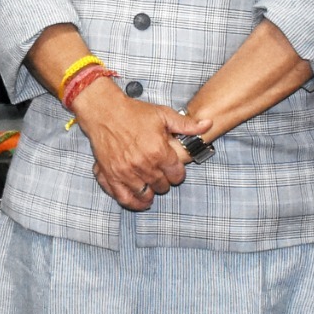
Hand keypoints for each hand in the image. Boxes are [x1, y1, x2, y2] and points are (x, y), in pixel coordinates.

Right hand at [72, 84, 208, 210]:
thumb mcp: (163, 114)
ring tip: (151, 190)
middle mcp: (144, 164)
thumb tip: (208, 124)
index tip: (174, 170)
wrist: (104, 110)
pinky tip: (139, 201)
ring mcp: (126, 172)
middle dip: (164, 182)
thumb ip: (187, 125)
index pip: (177, 175)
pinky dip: (133, 203)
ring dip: (150, 193)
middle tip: (161, 175)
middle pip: (162, 186)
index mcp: (159, 151)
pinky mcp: (111, 175)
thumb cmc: (134, 112)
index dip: (178, 173)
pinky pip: (124, 197)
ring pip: (145, 194)